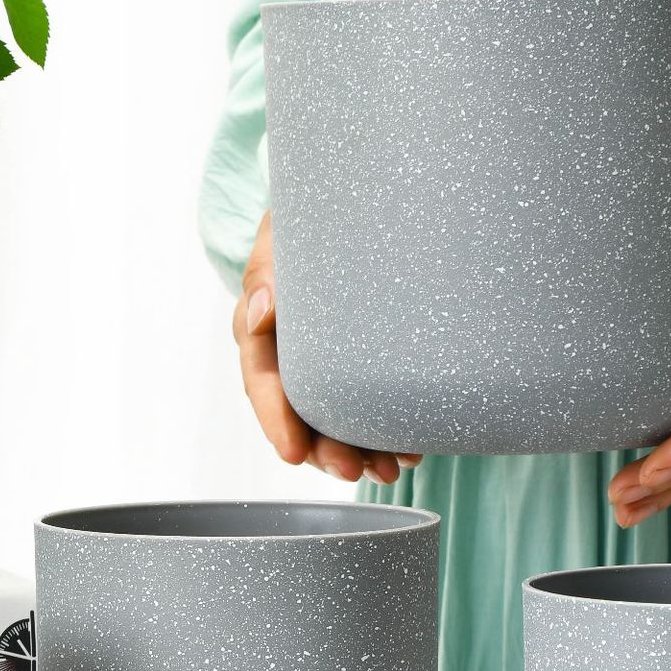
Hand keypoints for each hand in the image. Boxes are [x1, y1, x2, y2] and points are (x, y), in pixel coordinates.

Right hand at [236, 211, 415, 484]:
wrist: (353, 199)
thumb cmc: (311, 213)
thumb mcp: (284, 230)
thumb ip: (267, 269)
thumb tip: (259, 313)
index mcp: (262, 322)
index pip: (261, 376)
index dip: (274, 418)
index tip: (293, 454)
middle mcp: (290, 347)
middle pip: (300, 409)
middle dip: (323, 448)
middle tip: (352, 470)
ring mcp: (326, 356)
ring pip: (334, 416)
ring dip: (357, 450)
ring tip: (389, 469)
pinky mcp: (359, 357)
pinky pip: (366, 402)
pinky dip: (385, 430)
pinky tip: (410, 449)